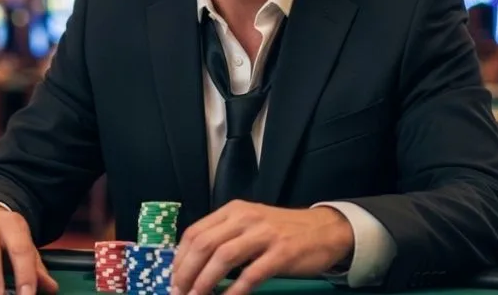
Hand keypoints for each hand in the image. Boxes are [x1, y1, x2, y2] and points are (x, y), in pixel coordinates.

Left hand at [171, 201, 353, 294]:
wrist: (324, 230)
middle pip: (204, 244)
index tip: (173, 278)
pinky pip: (251, 274)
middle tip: (179, 293)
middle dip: (187, 272)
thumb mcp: (249, 224)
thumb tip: (193, 264)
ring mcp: (263, 234)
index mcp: (233, 211)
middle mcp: (245, 218)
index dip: (180, 258)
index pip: (195, 232)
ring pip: (223, 257)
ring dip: (205, 282)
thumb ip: (224, 237)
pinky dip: (235, 291)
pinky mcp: (281, 253)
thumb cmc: (282, 231)